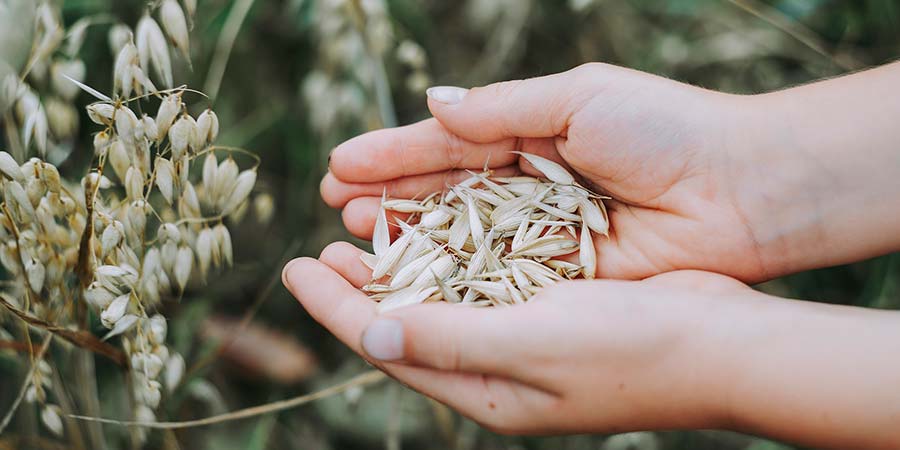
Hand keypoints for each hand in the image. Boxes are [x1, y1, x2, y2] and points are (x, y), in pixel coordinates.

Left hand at [284, 242, 745, 432]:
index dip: (335, 308)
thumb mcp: (532, 344)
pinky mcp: (551, 310)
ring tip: (361, 237)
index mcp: (486, 391)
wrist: (723, 345)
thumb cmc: (632, 351)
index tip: (292, 268)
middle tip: (318, 251)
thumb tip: (369, 332)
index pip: (389, 346)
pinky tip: (435, 233)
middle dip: (358, 289)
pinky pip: (482, 285)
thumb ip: (450, 339)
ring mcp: (525, 342)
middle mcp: (497, 371)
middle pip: (407, 325)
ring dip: (400, 269)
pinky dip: (449, 259)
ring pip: (442, 302)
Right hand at [322, 63, 776, 281]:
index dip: (394, 154)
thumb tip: (432, 104)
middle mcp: (529, 185)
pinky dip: (454, 275)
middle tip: (335, 205)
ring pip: (461, 237)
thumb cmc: (663, 129)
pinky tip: (411, 275)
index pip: (447, 144)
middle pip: (445, 193)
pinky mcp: (561, 276)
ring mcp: (542, 233)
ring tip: (356, 235)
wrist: (741, 190)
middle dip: (390, 197)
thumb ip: (500, 109)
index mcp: (532, 133)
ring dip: (409, 236)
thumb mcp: (577, 98)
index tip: (340, 165)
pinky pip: (496, 276)